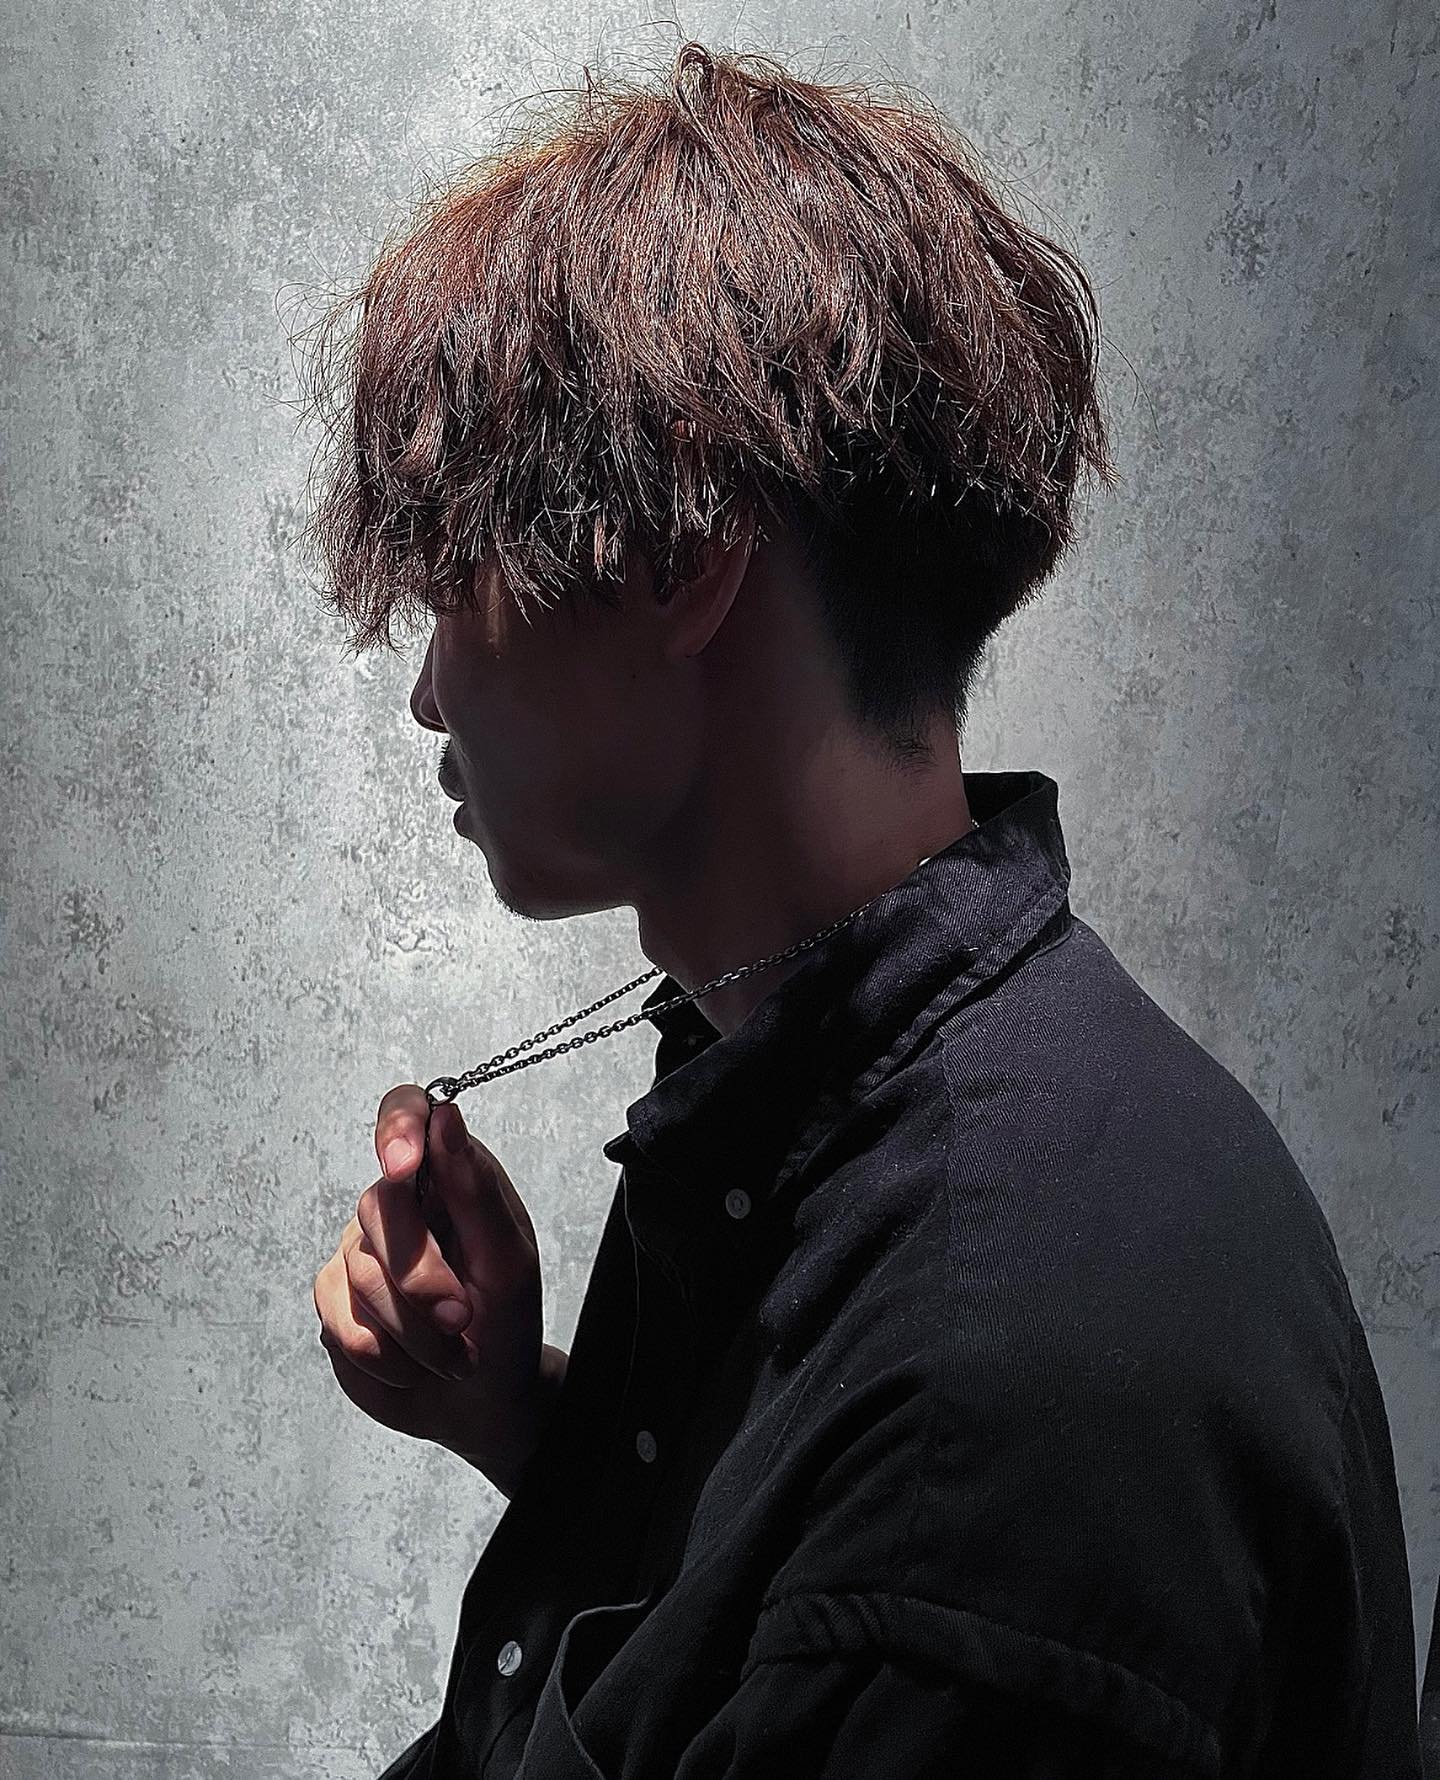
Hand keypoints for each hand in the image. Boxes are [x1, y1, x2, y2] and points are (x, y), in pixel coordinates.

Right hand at [313, 1083, 565, 1496]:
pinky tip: (415, 1365)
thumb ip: (474, 1189)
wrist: (486, 1399)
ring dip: (415, 1331)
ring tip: (453, 1352)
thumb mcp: (507, 1259)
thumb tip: (445, 1116)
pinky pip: (341, 1324)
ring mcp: (358, 1251)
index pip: (406, 1113)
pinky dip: (387, 1357)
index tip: (402, 1165)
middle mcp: (397, 1203)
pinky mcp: (335, 1303)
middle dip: (423, 1276)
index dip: (396, 1128)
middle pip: (380, 1208)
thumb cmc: (506, 1320)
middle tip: (462, 1317)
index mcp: (447, 1174)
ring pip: (361, 1275)